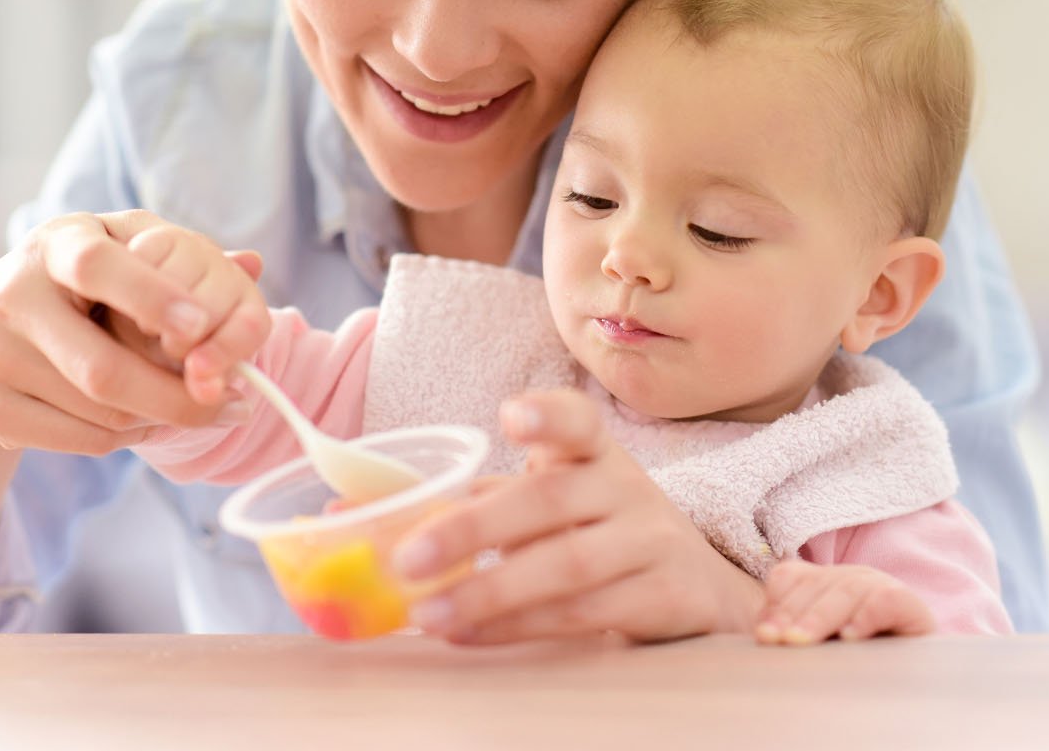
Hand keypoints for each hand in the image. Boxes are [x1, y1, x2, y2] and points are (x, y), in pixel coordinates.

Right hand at [0, 210, 258, 455]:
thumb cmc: (82, 282)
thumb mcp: (124, 249)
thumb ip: (182, 256)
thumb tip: (254, 262)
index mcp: (53, 245)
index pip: (96, 266)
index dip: (150, 296)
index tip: (200, 326)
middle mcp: (8, 295)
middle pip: (102, 368)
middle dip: (177, 395)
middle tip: (235, 404)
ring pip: (98, 411)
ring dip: (157, 418)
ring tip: (185, 405)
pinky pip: (80, 439)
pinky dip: (126, 438)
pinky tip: (143, 419)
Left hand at [392, 387, 764, 644]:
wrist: (696, 586)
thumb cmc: (597, 531)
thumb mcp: (551, 500)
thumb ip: (470, 501)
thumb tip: (351, 512)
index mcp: (595, 452)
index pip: (578, 419)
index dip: (546, 414)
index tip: (510, 415)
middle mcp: (626, 488)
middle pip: (551, 500)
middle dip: (475, 529)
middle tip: (407, 558)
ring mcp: (650, 541)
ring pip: (567, 565)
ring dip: (490, 592)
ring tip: (427, 614)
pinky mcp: (661, 596)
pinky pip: (583, 614)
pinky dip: (519, 626)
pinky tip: (470, 634)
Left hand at [754, 560, 935, 644]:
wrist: (917, 674)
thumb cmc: (861, 661)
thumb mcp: (822, 644)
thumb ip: (792, 633)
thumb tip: (762, 634)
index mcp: (824, 582)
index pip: (791, 578)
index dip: (776, 603)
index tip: (763, 635)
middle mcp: (851, 578)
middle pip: (817, 584)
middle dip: (792, 613)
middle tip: (779, 640)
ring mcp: (880, 586)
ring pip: (846, 591)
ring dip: (820, 617)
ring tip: (802, 642)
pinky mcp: (910, 604)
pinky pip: (885, 601)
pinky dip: (865, 616)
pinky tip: (850, 638)